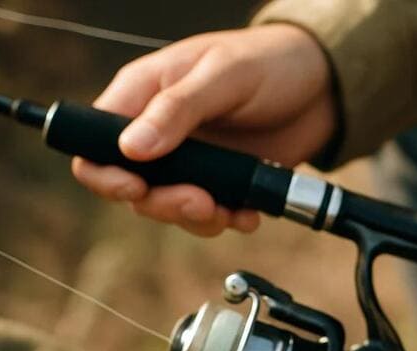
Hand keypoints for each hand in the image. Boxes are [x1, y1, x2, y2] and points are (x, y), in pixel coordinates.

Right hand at [72, 24, 335, 235]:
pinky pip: (208, 216)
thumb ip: (177, 110)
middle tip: (201, 202)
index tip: (135, 188)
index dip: (105, 174)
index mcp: (143, 96)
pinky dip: (226, 221)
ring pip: (169, 209)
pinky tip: (248, 213)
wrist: (320, 89)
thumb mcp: (223, 76)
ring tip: (230, 210)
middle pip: (132, 189)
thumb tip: (132, 149)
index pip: (96, 143)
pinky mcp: (218, 184)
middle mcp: (159, 134)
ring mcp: (188, 163)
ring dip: (198, 219)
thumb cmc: (268, 62)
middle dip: (163, 204)